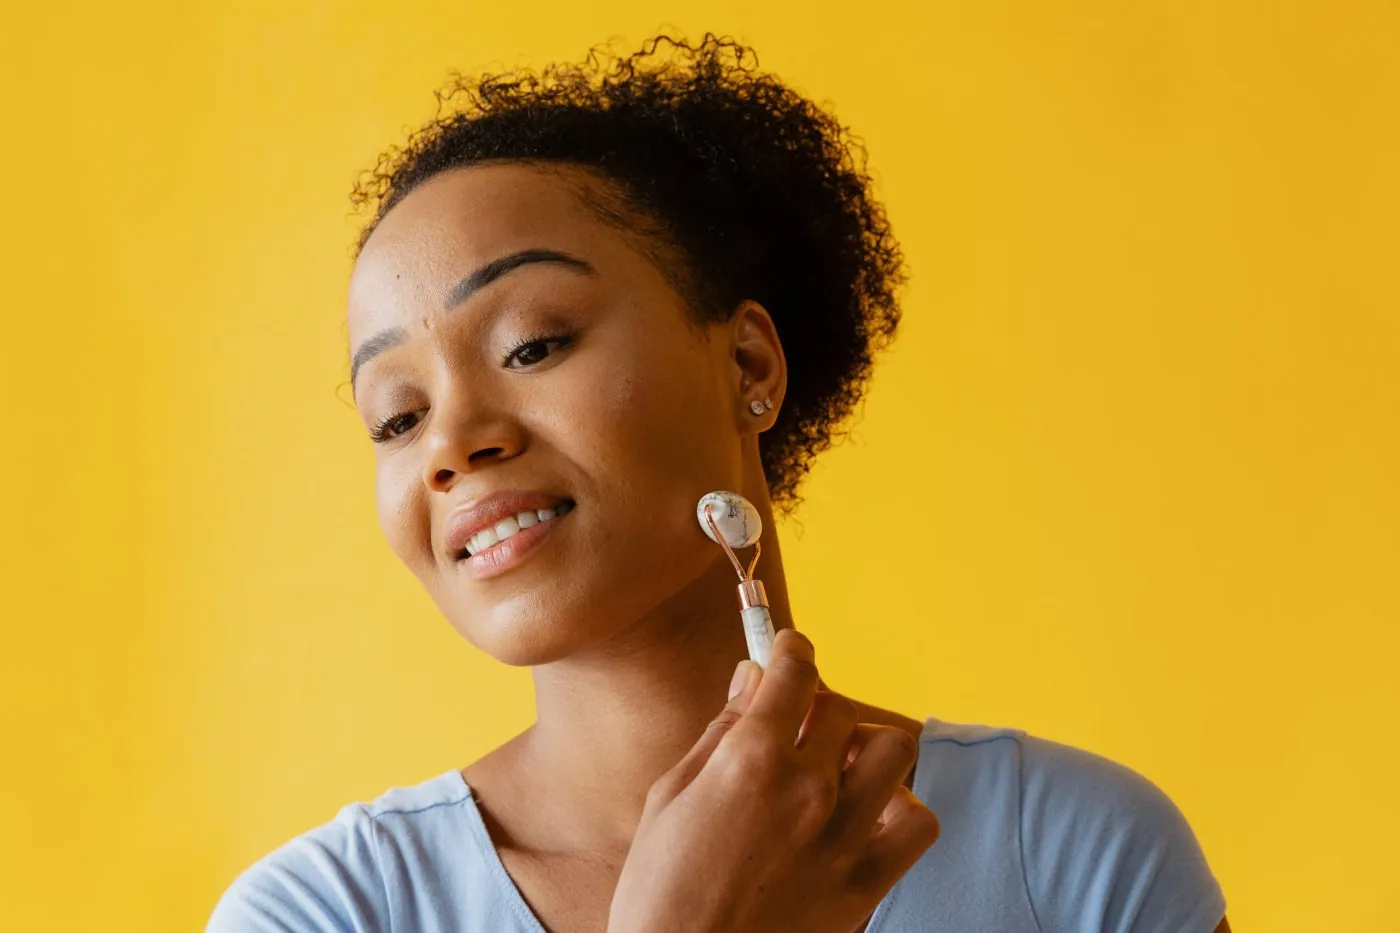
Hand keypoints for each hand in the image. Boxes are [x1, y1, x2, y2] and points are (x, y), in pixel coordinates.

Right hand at [608, 629, 939, 932]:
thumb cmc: (661, 890)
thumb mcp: (670, 796)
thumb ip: (719, 732)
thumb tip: (751, 681)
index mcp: (751, 761)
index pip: (793, 672)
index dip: (791, 650)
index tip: (788, 649)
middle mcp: (805, 790)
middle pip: (839, 707)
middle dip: (817, 704)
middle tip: (796, 724)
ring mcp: (842, 838)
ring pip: (890, 752)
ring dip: (864, 748)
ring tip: (837, 766)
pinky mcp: (865, 884)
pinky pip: (918, 824)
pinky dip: (902, 808)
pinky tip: (868, 813)